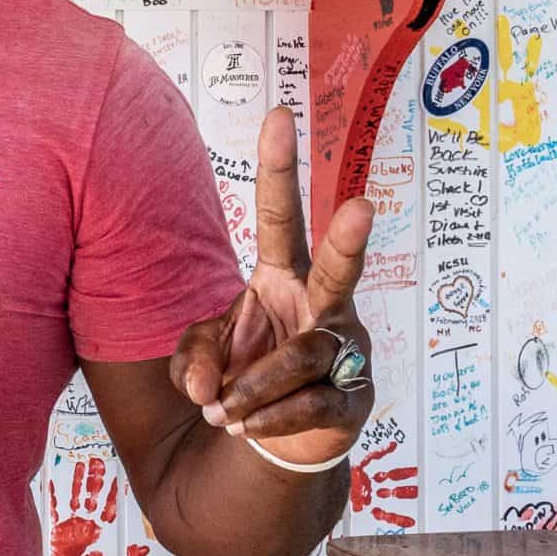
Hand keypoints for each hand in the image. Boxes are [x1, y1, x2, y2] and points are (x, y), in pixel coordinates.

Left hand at [172, 105, 373, 467]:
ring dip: (251, 387)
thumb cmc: (243, 374)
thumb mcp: (204, 355)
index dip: (278, 169)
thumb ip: (192, 357)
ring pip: (302, 356)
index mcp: (282, 276)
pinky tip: (244, 428)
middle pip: (337, 268)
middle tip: (364, 205)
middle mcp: (323, 304)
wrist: (271, 441)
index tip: (279, 114)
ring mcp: (345, 349)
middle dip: (350, 239)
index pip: (278, 216)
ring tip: (219, 411)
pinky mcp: (355, 397)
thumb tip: (205, 388)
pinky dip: (268, 418)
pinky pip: (312, 402)